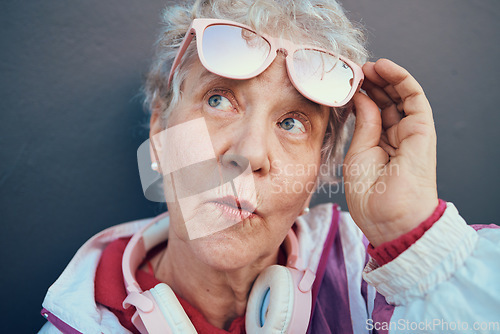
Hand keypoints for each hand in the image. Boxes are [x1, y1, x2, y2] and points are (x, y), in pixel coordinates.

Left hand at [343, 59, 438, 246]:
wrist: (389, 219)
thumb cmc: (371, 195)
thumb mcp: (358, 153)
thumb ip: (363, 123)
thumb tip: (360, 98)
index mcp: (382, 144)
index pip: (374, 111)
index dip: (361, 94)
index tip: (344, 83)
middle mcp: (398, 136)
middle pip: (387, 100)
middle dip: (371, 83)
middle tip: (353, 70)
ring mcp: (411, 132)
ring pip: (400, 95)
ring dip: (385, 76)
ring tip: (366, 66)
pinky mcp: (423, 129)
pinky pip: (415, 97)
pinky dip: (401, 79)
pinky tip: (384, 68)